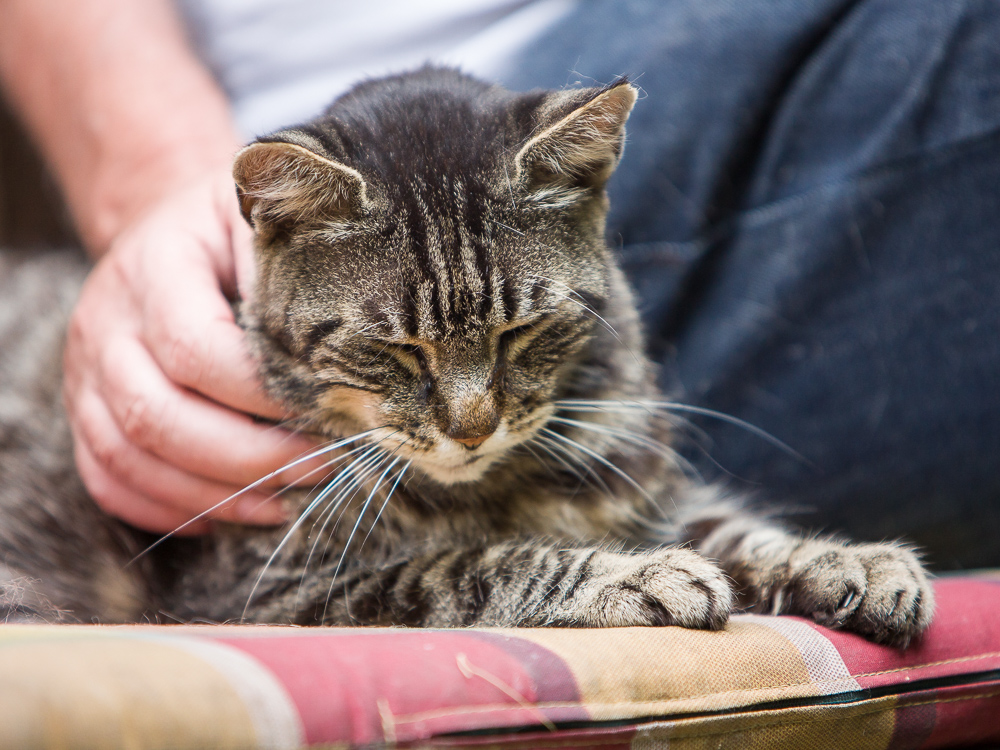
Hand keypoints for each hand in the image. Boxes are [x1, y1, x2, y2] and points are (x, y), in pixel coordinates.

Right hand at [64, 170, 321, 533]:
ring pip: (127, 457)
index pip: (195, 348)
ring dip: (212, 495)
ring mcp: (86, 370)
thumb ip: (300, 273)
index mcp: (156, 264)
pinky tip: (225, 515)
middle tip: (321, 468)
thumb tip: (355, 352)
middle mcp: (107, 321)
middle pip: (154, 415)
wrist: (178, 228)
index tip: (331, 413)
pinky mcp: (87, 408)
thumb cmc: (243, 228)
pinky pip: (106, 478)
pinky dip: (165, 510)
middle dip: (247, 458)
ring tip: (284, 503)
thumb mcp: (274, 222)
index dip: (263, 396)